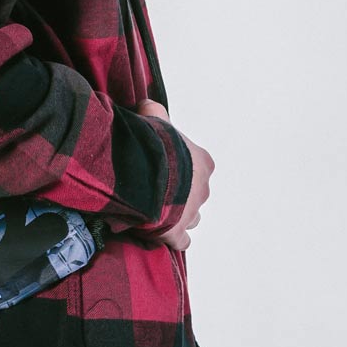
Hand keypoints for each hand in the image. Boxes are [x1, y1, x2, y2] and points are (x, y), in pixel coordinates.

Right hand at [134, 98, 213, 248]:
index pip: (199, 166)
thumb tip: (148, 105)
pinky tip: (157, 232)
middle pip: (195, 193)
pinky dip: (172, 238)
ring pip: (191, 217)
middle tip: (157, 189)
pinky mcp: (177, 234)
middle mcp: (202, 189)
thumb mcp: (153, 119)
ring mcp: (192, 213)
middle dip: (181, 193)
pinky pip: (181, 241)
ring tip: (156, 210)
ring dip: (177, 215)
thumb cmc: (152, 146)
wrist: (143, 174)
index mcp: (202, 162)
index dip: (181, 167)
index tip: (164, 166)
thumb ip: (154, 112)